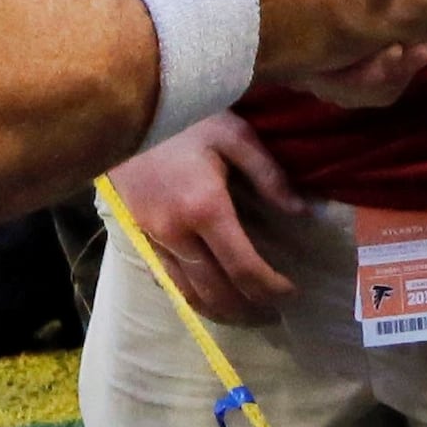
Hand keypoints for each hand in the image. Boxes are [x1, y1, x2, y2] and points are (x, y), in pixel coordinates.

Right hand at [113, 113, 300, 323]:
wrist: (126, 112)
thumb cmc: (186, 118)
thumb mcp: (235, 135)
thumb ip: (269, 175)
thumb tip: (301, 211)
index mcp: (205, 208)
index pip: (244, 268)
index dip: (271, 288)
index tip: (292, 293)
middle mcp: (177, 232)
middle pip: (216, 291)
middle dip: (249, 309)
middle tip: (276, 314)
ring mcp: (153, 238)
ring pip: (188, 293)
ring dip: (221, 312)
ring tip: (248, 315)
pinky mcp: (138, 236)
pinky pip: (167, 280)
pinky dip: (192, 297)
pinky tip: (210, 297)